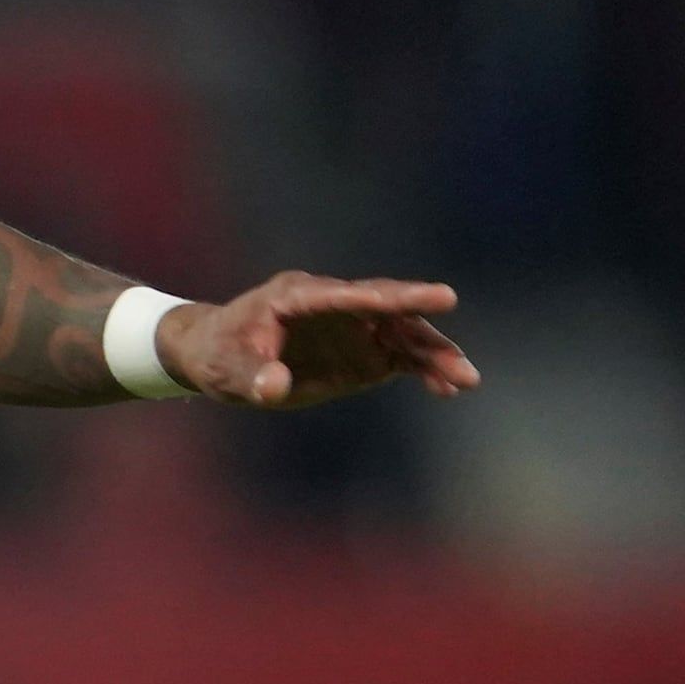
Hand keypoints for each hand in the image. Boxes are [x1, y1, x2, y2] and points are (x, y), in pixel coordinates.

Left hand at [159, 273, 477, 408]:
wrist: (219, 356)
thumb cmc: (219, 353)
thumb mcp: (226, 368)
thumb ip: (252, 375)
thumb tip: (274, 387)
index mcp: (299, 296)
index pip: (345, 295)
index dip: (380, 296)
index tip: (417, 295)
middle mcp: (336, 305)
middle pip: (384, 307)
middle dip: (417, 312)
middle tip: (449, 304)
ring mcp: (355, 327)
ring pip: (402, 333)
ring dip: (434, 353)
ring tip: (465, 379)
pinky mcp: (364, 351)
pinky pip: (402, 357)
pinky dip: (425, 370)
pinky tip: (448, 388)